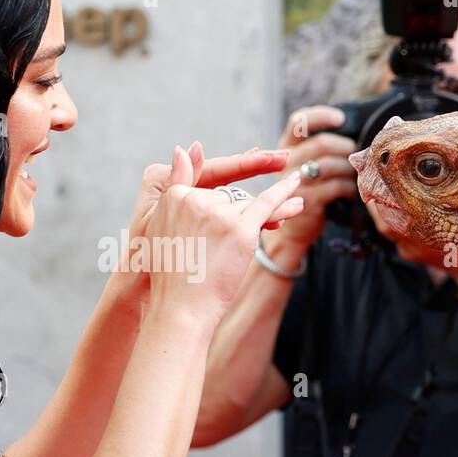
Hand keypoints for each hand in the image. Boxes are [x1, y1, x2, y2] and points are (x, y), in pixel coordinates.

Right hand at [112, 141, 290, 308]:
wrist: (181, 309)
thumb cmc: (172, 279)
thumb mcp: (160, 230)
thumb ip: (176, 188)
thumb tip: (184, 146)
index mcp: (172, 197)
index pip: (203, 192)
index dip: (213, 213)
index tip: (214, 232)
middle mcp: (194, 199)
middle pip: (227, 198)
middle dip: (238, 218)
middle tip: (238, 242)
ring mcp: (218, 212)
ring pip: (248, 203)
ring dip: (272, 207)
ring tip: (290, 208)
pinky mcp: (240, 228)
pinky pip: (266, 204)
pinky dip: (284, 192)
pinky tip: (296, 181)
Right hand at [268, 106, 360, 255]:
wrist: (293, 229)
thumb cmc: (308, 192)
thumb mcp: (306, 167)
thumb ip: (320, 150)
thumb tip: (356, 136)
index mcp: (286, 148)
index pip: (299, 122)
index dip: (321, 116)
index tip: (341, 119)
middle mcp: (286, 162)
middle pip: (322, 144)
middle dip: (345, 148)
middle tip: (356, 157)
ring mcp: (294, 182)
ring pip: (330, 165)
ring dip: (349, 170)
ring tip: (354, 176)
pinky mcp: (306, 200)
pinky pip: (335, 186)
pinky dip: (348, 188)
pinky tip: (350, 192)